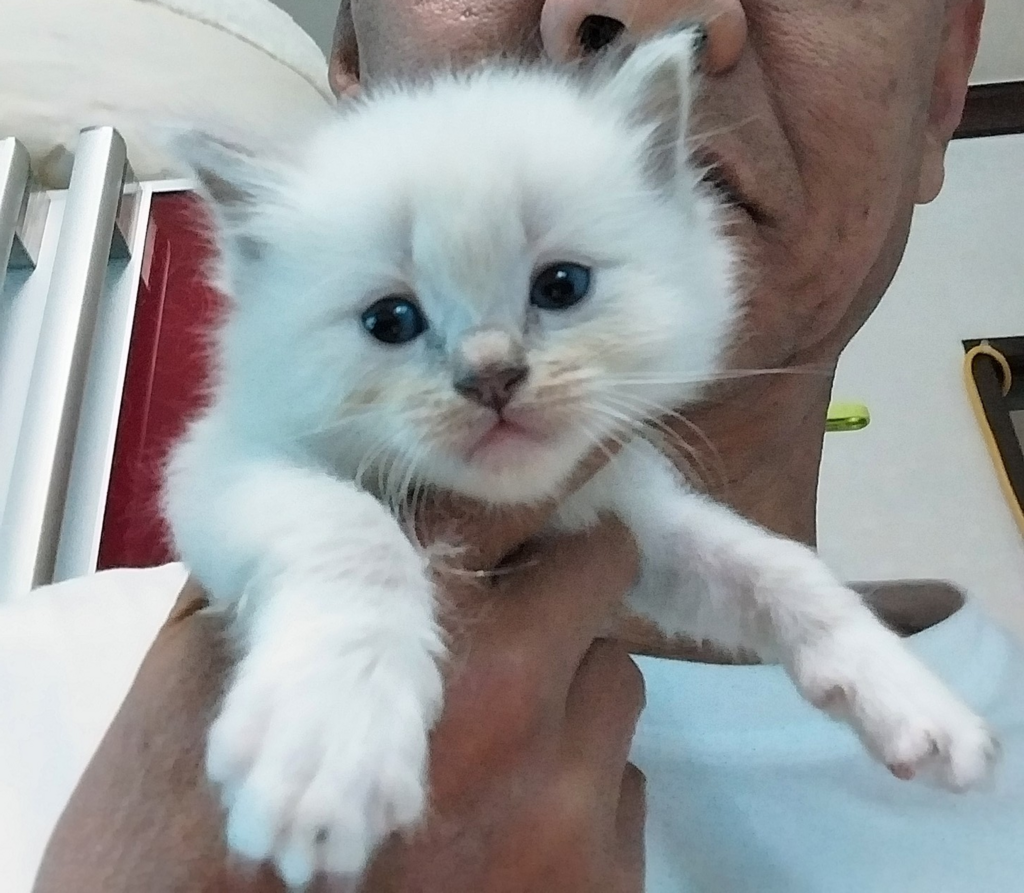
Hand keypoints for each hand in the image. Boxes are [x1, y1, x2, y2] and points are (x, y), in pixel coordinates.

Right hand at [33, 506, 642, 892]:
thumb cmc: (174, 846)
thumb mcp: (192, 685)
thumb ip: (290, 586)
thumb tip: (375, 523)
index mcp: (396, 629)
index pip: (509, 501)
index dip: (526, 481)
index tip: (535, 483)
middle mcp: (503, 699)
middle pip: (594, 569)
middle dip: (561, 573)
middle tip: (526, 599)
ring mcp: (564, 799)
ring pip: (613, 678)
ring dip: (568, 687)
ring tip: (503, 732)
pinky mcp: (601, 881)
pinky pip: (624, 784)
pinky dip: (576, 783)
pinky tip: (509, 815)